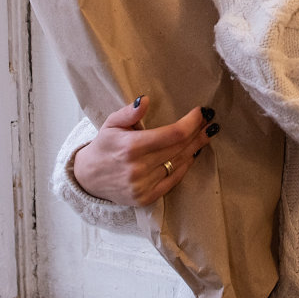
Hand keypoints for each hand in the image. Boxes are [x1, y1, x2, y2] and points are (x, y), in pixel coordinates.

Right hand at [72, 96, 217, 206]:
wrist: (88, 178)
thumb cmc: (103, 146)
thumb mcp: (111, 124)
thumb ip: (129, 113)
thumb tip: (145, 100)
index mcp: (131, 147)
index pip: (172, 134)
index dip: (191, 122)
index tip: (202, 112)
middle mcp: (139, 168)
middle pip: (180, 148)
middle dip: (198, 133)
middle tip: (210, 122)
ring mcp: (143, 185)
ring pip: (179, 163)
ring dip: (196, 148)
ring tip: (206, 135)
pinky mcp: (147, 197)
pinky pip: (174, 180)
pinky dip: (185, 166)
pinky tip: (193, 154)